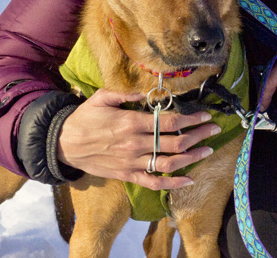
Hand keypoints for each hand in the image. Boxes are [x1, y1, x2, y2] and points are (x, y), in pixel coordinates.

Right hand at [56, 88, 219, 189]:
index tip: (205, 115)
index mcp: (131, 121)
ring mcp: (132, 162)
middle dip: (198, 135)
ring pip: (169, 163)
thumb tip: (148, 92)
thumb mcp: (103, 97)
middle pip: (175, 142)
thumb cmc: (84, 118)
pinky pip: (154, 183)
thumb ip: (127, 93)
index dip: (191, 118)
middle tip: (213, 130)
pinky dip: (173, 184)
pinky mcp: (127, 175)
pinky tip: (189, 180)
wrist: (63, 143)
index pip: (170, 121)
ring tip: (207, 150)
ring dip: (192, 157)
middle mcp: (135, 143)